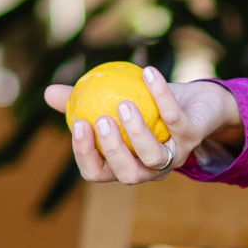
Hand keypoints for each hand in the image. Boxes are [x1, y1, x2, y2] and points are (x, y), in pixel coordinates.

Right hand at [43, 69, 243, 185]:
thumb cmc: (150, 105)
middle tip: (100, 120)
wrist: (198, 100)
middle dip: (112, 151)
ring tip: (123, 104)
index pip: (98, 172)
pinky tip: (148, 73)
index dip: (85, 155)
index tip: (77, 125)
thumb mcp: (114, 100)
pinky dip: (161, 96)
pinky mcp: (194, 137)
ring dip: (137, 132)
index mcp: (126, 164)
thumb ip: (83, 101)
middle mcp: (150, 168)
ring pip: (154, 157)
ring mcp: (175, 156)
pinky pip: (175, 120)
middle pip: (127, 175)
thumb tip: (49, 93)